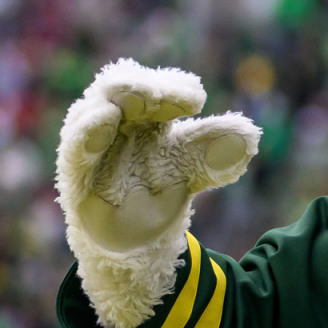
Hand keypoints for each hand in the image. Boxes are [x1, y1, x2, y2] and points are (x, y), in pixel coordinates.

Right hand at [56, 59, 260, 252]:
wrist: (133, 241)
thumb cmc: (157, 191)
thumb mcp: (193, 171)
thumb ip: (217, 155)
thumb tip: (250, 137)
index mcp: (149, 117)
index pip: (162, 89)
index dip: (178, 89)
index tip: (196, 101)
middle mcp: (118, 122)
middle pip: (127, 87)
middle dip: (150, 86)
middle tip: (174, 96)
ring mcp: (95, 144)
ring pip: (99, 107)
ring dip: (122, 97)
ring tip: (148, 97)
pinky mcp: (77, 174)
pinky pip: (77, 146)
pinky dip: (88, 129)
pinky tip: (105, 116)